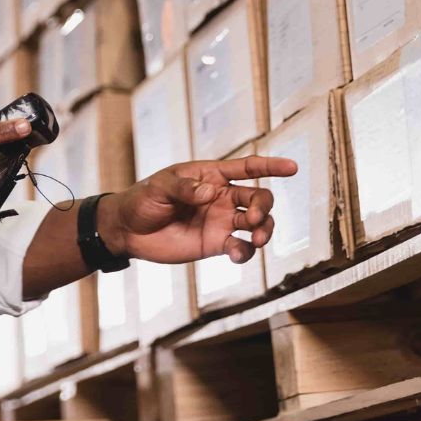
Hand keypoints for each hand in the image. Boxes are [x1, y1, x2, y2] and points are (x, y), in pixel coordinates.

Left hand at [96, 156, 297, 264]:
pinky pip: (241, 247)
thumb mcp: (160, 186)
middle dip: (263, 207)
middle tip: (252, 219)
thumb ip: (185, 188)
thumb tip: (210, 193)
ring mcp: (221, 221)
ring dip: (264, 230)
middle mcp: (222, 197)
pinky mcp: (216, 244)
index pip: (247, 168)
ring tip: (257, 239)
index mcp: (212, 175)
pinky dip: (246, 252)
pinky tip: (238, 254)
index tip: (292, 168)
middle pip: (258, 198)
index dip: (271, 166)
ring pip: (257, 224)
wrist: (129, 230)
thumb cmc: (143, 199)